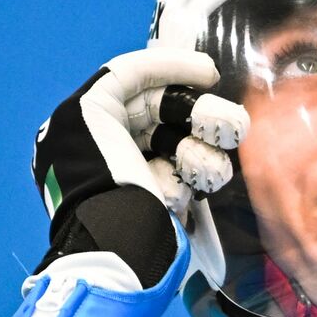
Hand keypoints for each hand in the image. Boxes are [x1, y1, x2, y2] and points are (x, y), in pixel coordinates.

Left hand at [30, 49, 248, 283]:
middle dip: (201, 117)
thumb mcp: (92, 109)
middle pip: (165, 114)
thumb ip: (125, 76)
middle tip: (233, 126)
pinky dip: (188, 184)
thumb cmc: (99, 176)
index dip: (172, 71)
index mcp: (84, 124)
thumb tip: (176, 69)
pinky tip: (177, 198)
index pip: (135, 83)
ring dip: (201, 156)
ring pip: (183, 146)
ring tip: (211, 171)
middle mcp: (109, 146)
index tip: (209, 73)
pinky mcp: (161, 204)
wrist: (114, 247)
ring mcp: (137, 176)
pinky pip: (186, 180)